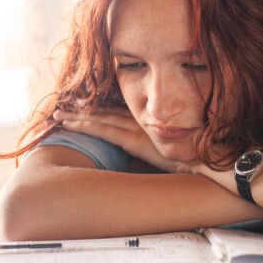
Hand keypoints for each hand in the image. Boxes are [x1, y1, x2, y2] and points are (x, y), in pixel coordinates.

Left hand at [53, 107, 192, 173]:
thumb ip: (163, 142)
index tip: (84, 106)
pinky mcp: (131, 140)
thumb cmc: (195, 154)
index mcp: (148, 122)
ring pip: (99, 119)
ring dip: (77, 116)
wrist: (204, 157)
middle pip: (105, 113)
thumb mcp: (176, 147)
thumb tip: (158, 146)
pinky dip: (84, 125)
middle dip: (84, 110)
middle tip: (64, 106)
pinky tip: (70, 124)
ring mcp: (134, 129)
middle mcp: (139, 121)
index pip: (118, 113)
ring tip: (59, 114)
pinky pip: (102, 130)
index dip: (100, 109)